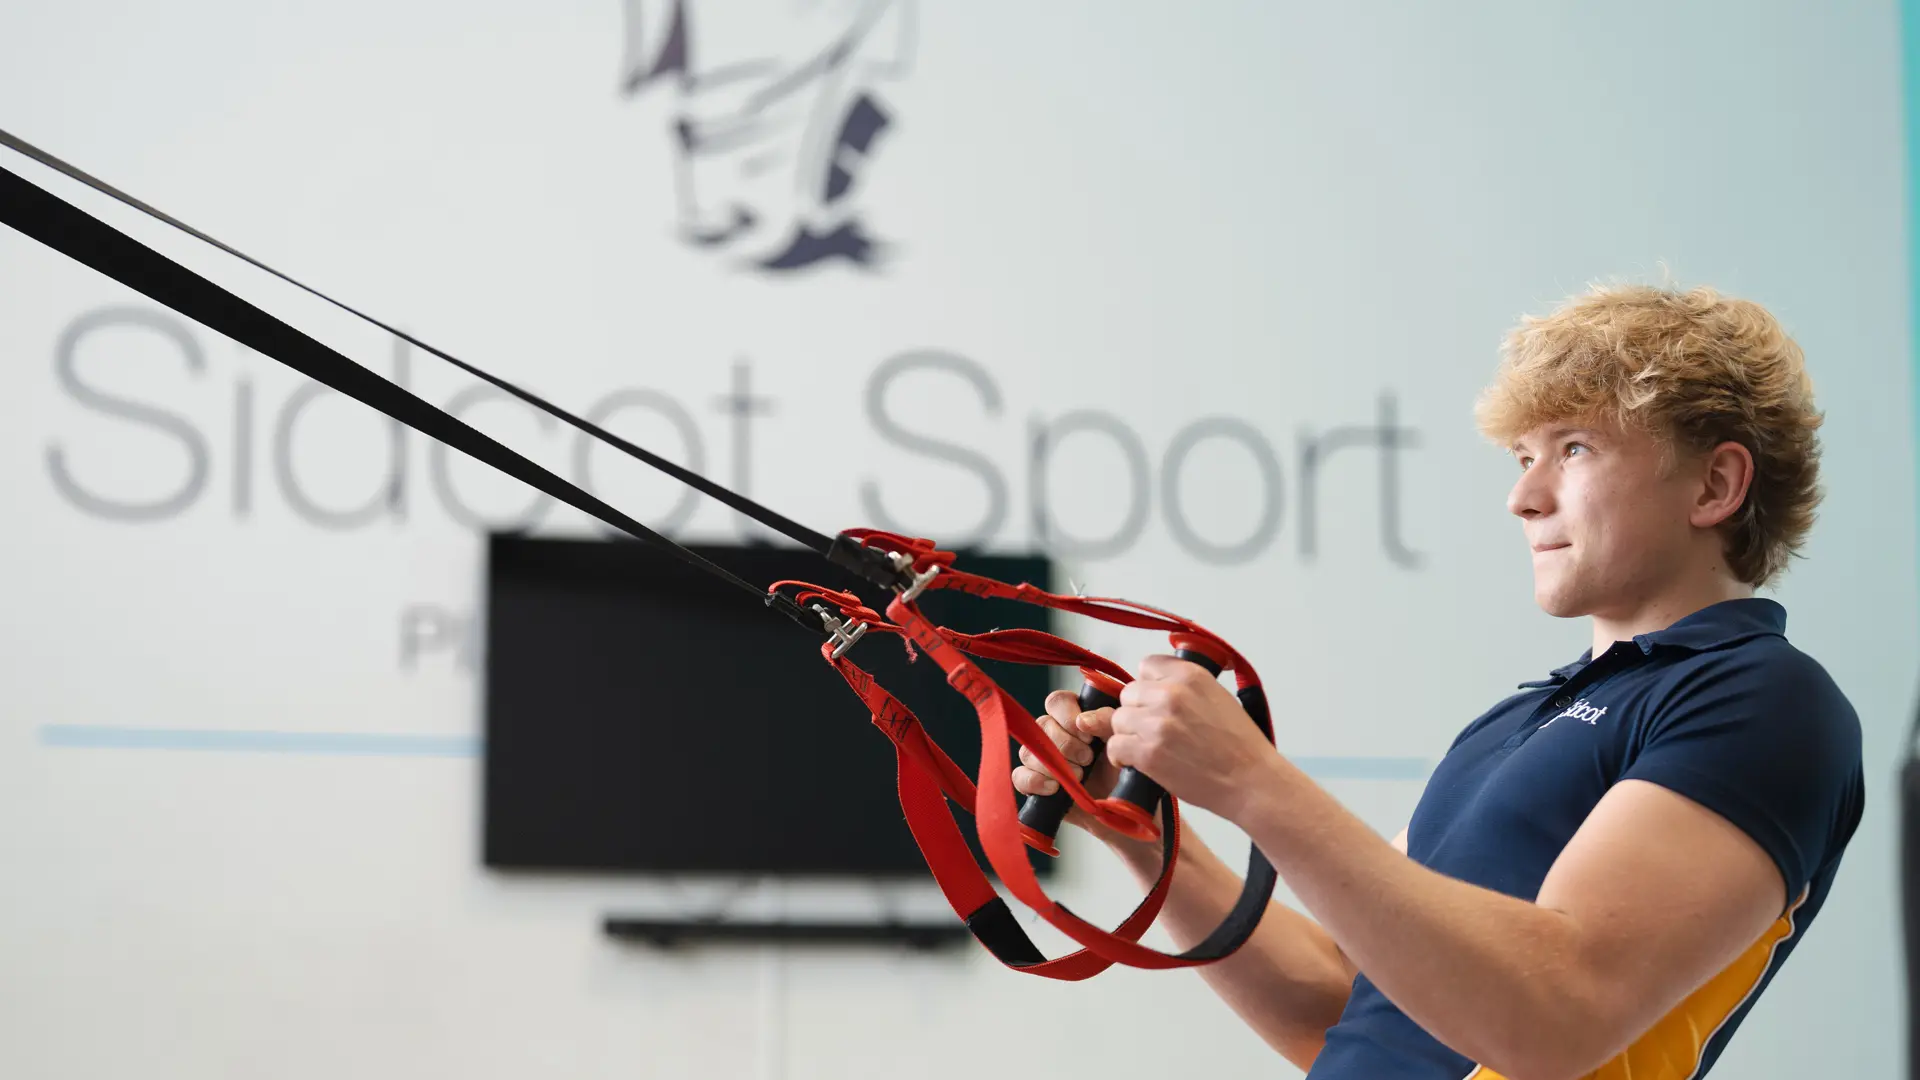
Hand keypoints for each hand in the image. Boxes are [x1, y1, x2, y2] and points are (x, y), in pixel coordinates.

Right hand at [1011, 688, 1124, 838]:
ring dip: (1052, 764)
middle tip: (1088, 760)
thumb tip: (1083, 720)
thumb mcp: (1121, 741)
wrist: (1122, 809)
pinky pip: (1019, 776)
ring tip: (1078, 777)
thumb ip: (1107, 721)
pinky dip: (1035, 781)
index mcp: (1074, 717)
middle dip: (1066, 744)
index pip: (1056, 702)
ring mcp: (1040, 759)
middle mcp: (1053, 735)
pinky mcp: (1034, 784)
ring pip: (1027, 751)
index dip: (1068, 716)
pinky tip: (1055, 788)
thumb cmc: (1123, 770)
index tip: (1088, 736)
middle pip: (1041, 725)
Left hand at [1097, 653, 1274, 820]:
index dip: (1148, 685)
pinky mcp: (1148, 753)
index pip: (1147, 665)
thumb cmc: (1240, 745)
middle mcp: (1171, 694)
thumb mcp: (1218, 696)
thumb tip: (1154, 685)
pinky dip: (1122, 757)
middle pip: (1128, 693)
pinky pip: (1115, 746)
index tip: (1155, 700)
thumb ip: (1185, 686)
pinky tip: (1137, 762)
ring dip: (1128, 734)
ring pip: (1118, 719)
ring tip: (1148, 747)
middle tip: (1154, 729)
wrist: (1250, 780)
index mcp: (1190, 675)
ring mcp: (1157, 723)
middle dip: (1137, 711)